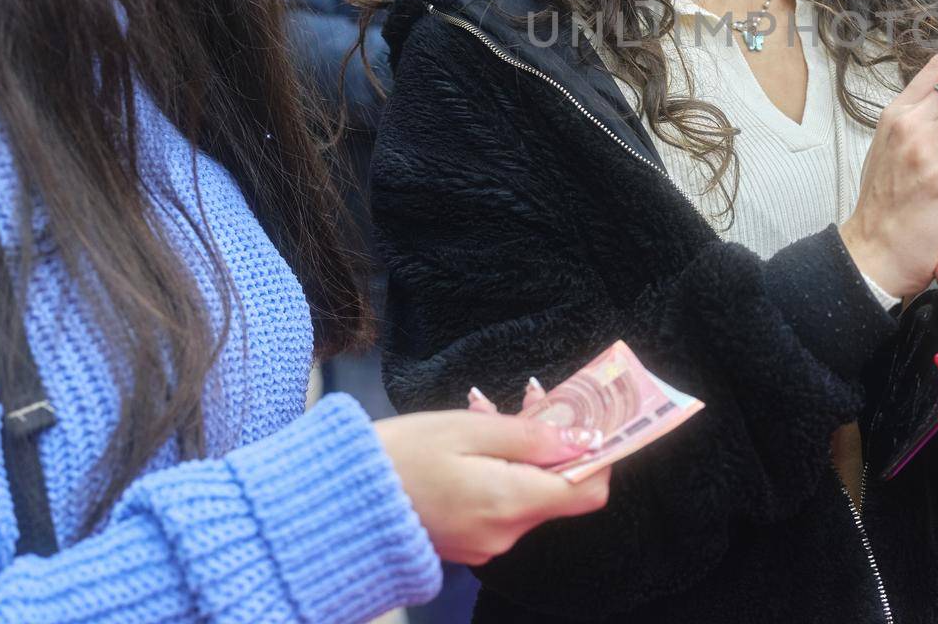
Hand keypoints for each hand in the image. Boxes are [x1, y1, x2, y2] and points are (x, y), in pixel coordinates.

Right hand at [375, 408, 611, 565]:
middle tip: (529, 394)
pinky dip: (498, 470)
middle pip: (556, 486)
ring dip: (520, 450)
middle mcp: (505, 533)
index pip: (588, 491)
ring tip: (484, 409)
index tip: (592, 421)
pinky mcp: (466, 542)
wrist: (339, 499)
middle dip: (551, 440)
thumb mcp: (468, 429)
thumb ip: (531, 435)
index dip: (599, 455)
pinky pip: (500, 503)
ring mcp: (485, 543)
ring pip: (526, 490)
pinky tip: (470, 440)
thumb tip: (584, 438)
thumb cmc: (400, 455)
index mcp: (510, 503)